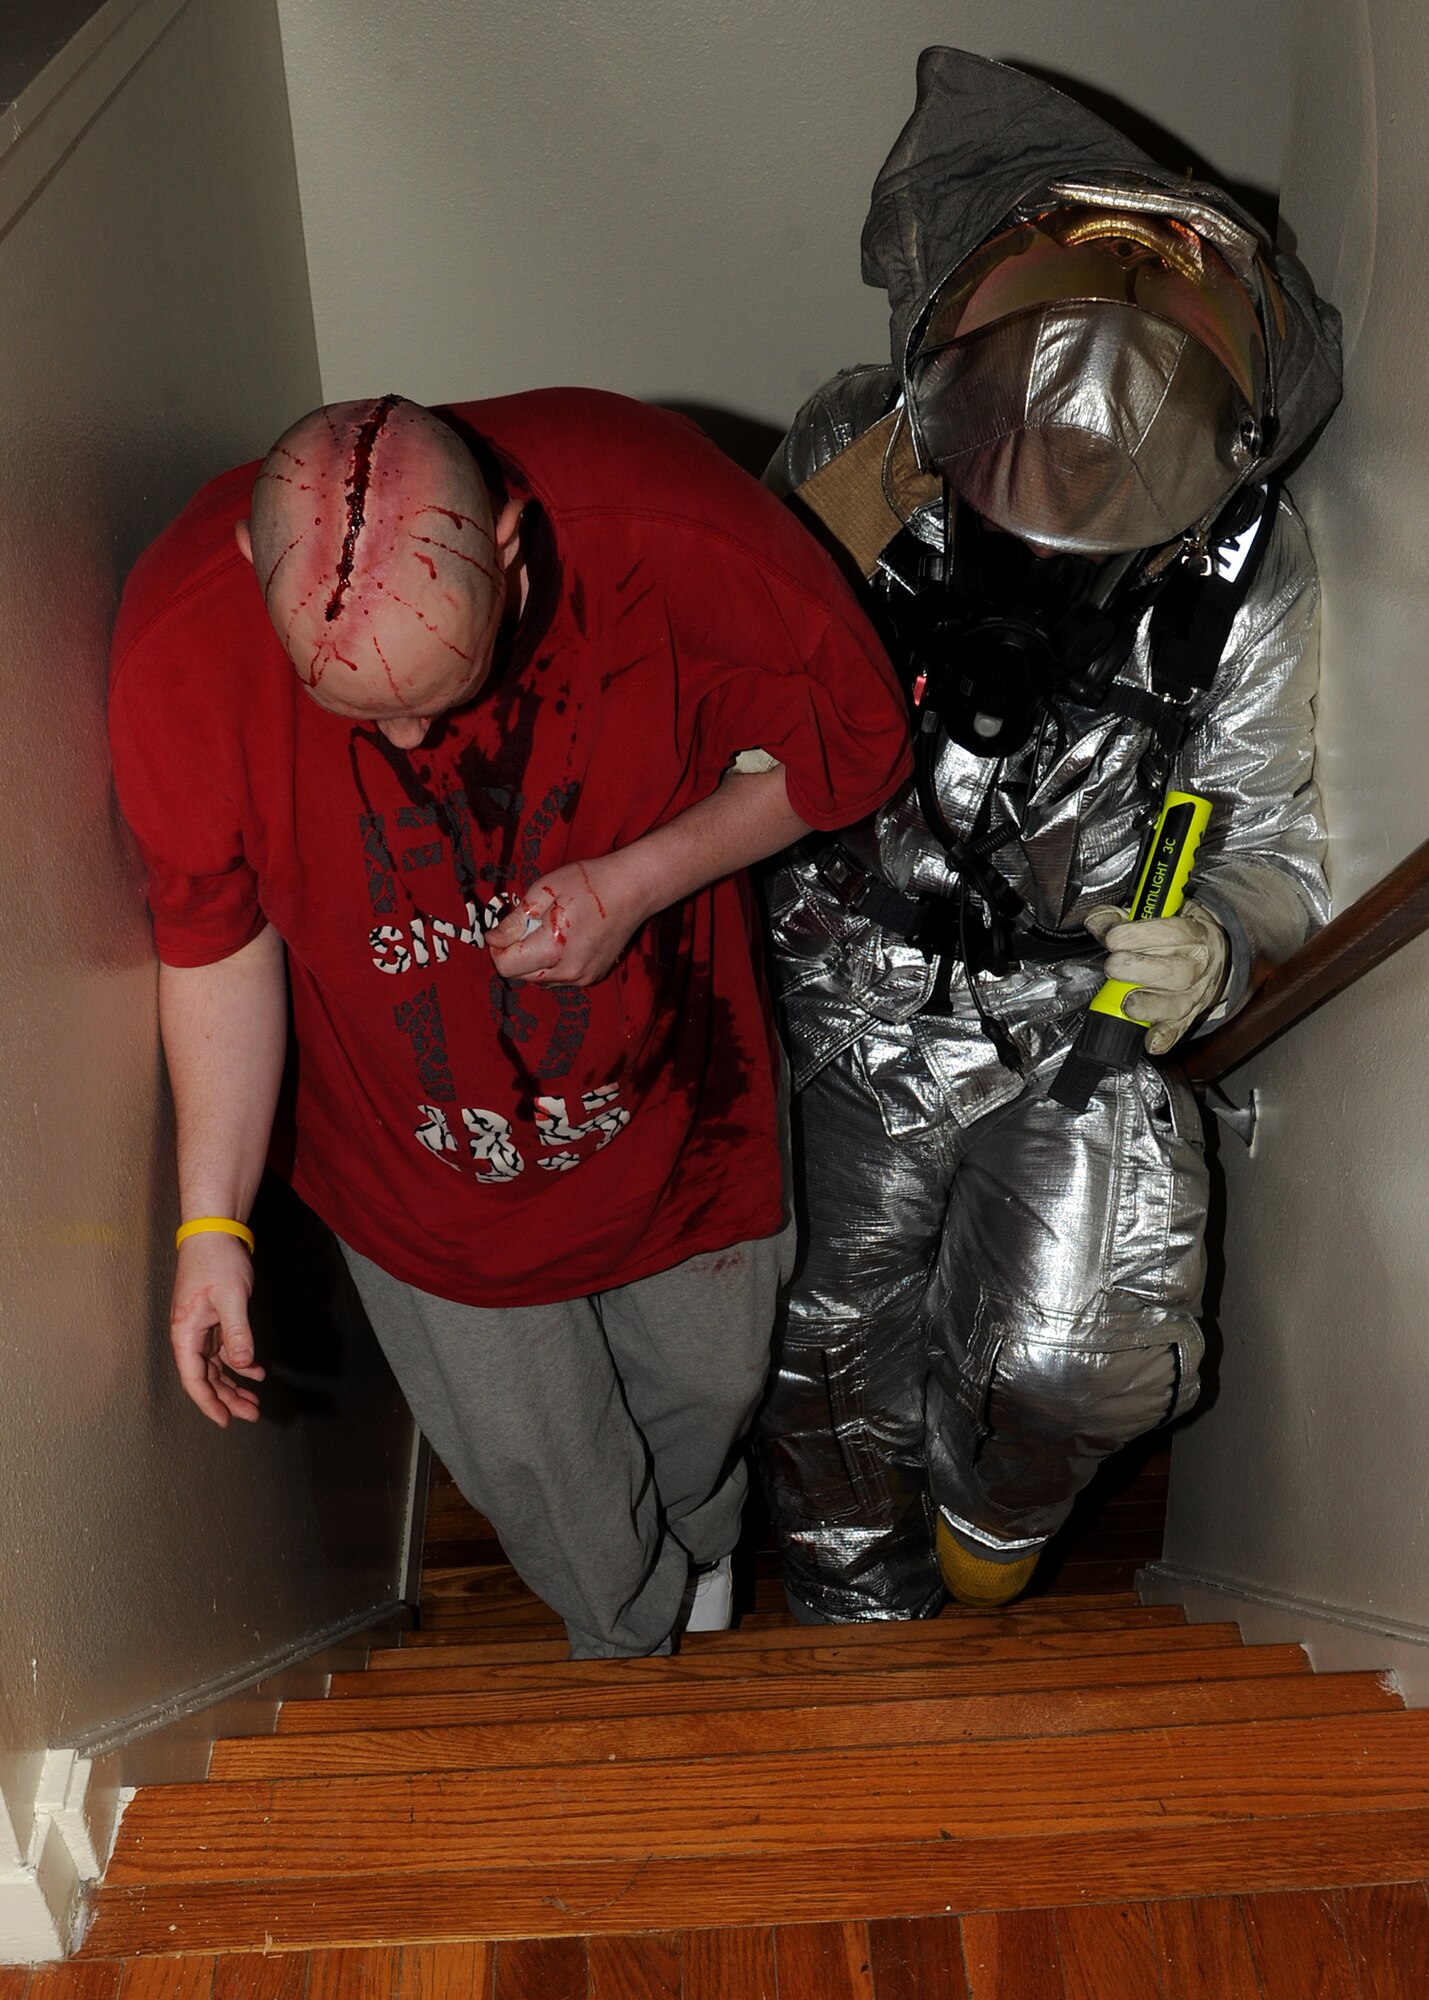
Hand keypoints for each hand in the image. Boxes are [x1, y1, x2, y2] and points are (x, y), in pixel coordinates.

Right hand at [170, 1230, 264, 1425]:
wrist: (214, 1233)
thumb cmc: (217, 1262)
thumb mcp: (231, 1297)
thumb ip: (237, 1333)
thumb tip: (243, 1364)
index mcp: (185, 1333)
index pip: (194, 1379)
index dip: (209, 1403)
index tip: (226, 1420)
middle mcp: (189, 1335)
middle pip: (206, 1378)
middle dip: (227, 1398)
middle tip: (252, 1414)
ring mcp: (200, 1329)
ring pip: (215, 1367)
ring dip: (234, 1384)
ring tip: (255, 1402)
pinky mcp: (212, 1321)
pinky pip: (223, 1351)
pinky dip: (239, 1362)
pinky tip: (257, 1372)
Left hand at [487, 854, 649, 986]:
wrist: (633, 889)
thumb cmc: (589, 882)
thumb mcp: (544, 891)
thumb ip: (515, 920)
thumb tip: (492, 939)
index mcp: (553, 948)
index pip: (506, 966)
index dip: (497, 947)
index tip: (501, 929)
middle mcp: (568, 971)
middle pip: (521, 976)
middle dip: (514, 954)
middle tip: (526, 925)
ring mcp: (583, 977)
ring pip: (540, 979)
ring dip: (533, 961)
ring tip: (547, 931)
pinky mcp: (593, 976)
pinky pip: (560, 978)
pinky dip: (553, 964)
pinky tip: (564, 939)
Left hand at [1085, 897, 1229, 1055]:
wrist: (1216, 954)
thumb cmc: (1181, 934)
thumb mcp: (1161, 915)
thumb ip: (1124, 916)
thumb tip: (1097, 921)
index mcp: (1196, 934)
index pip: (1174, 933)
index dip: (1139, 936)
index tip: (1112, 938)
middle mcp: (1200, 965)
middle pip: (1177, 973)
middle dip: (1139, 970)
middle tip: (1113, 966)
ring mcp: (1196, 994)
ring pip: (1178, 1004)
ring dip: (1149, 1005)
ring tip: (1126, 1003)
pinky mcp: (1189, 1016)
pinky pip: (1179, 1030)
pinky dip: (1164, 1038)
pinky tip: (1150, 1041)